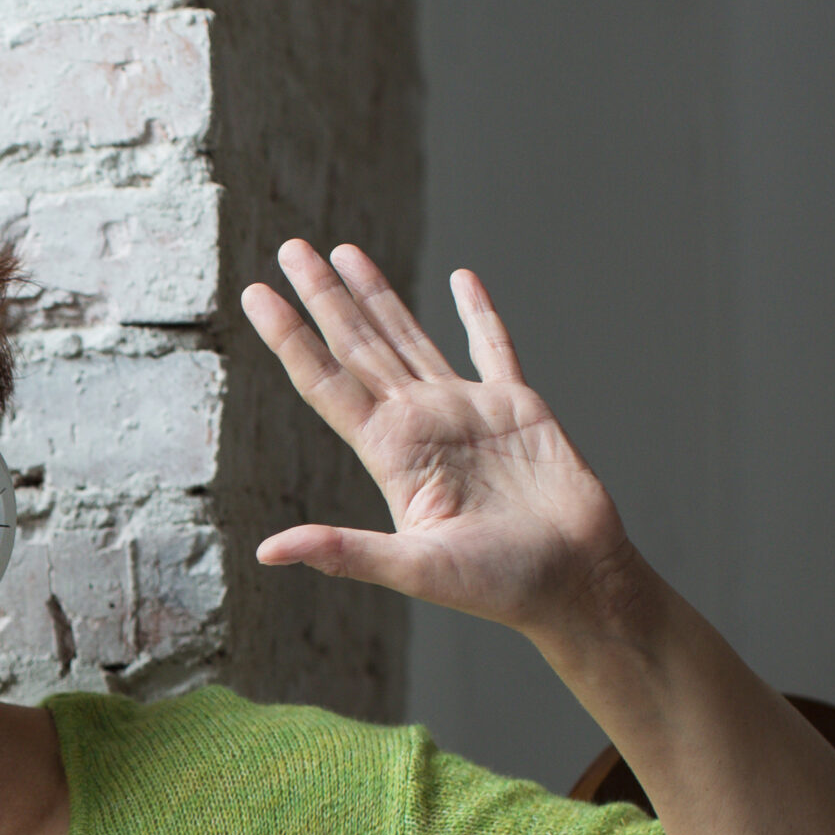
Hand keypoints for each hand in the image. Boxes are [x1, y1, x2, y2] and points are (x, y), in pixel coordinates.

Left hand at [243, 240, 642, 639]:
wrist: (578, 584)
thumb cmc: (501, 586)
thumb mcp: (416, 569)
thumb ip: (345, 552)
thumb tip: (268, 550)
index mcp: (391, 453)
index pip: (326, 382)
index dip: (290, 337)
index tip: (256, 294)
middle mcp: (419, 424)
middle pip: (359, 346)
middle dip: (324, 297)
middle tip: (289, 248)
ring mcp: (466, 411)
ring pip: (410, 337)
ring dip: (377, 295)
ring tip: (343, 252)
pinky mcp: (518, 406)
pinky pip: (494, 347)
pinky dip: (478, 313)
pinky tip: (462, 278)